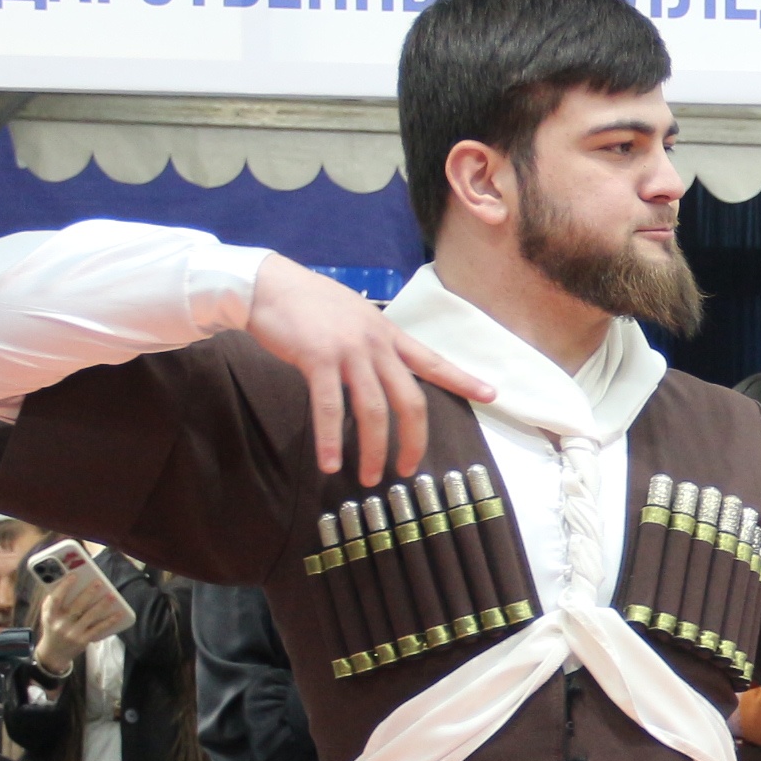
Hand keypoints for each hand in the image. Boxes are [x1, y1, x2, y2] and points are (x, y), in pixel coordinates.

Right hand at [29, 561, 136, 675]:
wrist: (54, 653)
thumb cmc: (53, 627)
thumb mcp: (48, 615)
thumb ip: (55, 600)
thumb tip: (68, 581)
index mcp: (50, 615)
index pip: (56, 599)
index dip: (64, 587)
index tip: (74, 576)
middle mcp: (61, 624)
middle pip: (76, 606)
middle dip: (89, 593)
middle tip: (99, 582)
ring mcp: (72, 633)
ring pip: (90, 616)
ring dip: (102, 605)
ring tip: (112, 595)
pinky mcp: (83, 640)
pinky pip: (98, 629)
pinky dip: (109, 621)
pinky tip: (118, 614)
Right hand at [243, 257, 495, 486]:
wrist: (268, 284)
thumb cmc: (309, 305)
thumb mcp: (355, 319)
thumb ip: (374, 345)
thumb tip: (384, 370)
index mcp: (388, 335)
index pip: (433, 360)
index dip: (463, 380)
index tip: (491, 395)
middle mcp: (376, 344)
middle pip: (410, 400)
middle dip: (414, 440)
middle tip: (409, 469)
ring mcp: (349, 351)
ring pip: (374, 410)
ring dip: (373, 449)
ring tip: (369, 476)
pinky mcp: (318, 359)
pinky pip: (330, 408)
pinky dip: (331, 439)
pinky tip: (329, 463)